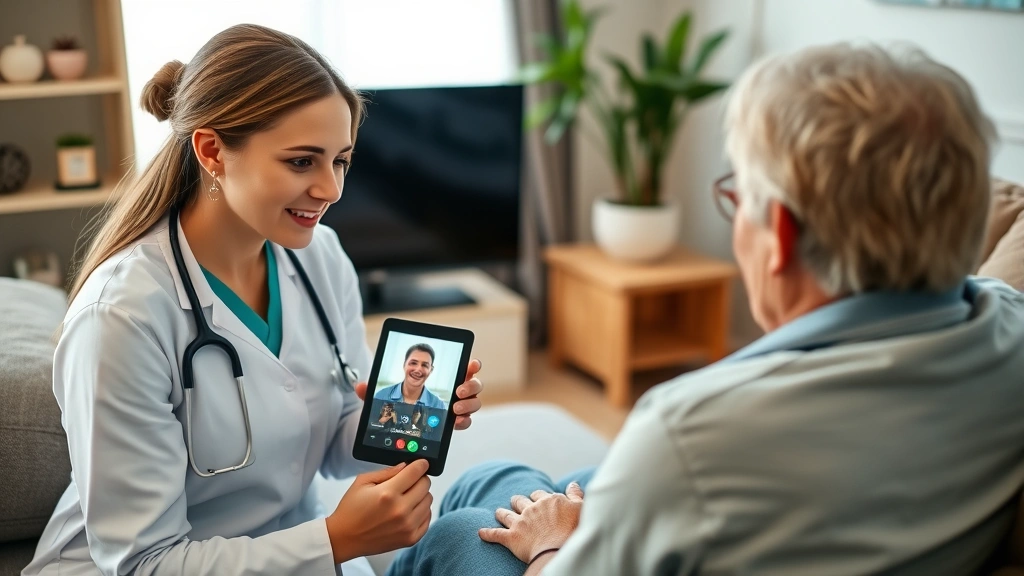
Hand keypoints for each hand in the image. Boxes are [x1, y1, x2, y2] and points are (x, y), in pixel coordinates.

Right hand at [325, 460, 432, 562]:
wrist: (344, 538)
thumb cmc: (351, 509)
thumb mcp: (363, 482)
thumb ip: (387, 472)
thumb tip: (406, 466)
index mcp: (387, 493)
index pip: (416, 472)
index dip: (421, 464)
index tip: (421, 463)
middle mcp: (400, 510)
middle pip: (425, 485)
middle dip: (419, 478)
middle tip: (410, 481)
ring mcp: (407, 526)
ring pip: (429, 500)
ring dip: (421, 495)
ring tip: (406, 497)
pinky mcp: (410, 539)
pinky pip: (428, 518)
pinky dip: (422, 511)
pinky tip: (409, 510)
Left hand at [354, 359, 483, 429]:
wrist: (403, 422)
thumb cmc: (401, 400)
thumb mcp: (386, 395)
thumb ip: (374, 391)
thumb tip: (360, 386)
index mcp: (446, 376)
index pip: (465, 367)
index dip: (472, 365)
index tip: (471, 364)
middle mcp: (456, 390)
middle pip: (475, 384)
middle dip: (470, 386)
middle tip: (457, 392)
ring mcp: (458, 406)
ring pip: (475, 402)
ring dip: (468, 404)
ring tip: (454, 409)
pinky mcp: (455, 422)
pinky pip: (466, 421)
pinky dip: (464, 421)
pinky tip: (456, 422)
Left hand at [478, 482, 583, 563]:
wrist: (558, 549)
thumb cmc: (573, 529)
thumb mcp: (580, 508)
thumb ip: (575, 495)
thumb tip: (572, 483)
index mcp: (547, 500)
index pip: (539, 494)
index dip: (537, 497)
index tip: (537, 500)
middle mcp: (531, 508)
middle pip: (521, 501)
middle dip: (518, 501)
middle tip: (515, 501)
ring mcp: (520, 522)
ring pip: (506, 514)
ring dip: (501, 512)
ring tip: (498, 512)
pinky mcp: (511, 537)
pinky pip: (496, 534)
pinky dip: (487, 533)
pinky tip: (480, 532)